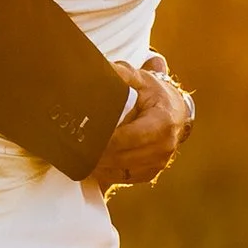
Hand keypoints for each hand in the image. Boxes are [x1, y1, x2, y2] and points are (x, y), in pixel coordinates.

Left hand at [87, 51, 194, 191]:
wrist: (175, 113)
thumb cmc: (155, 94)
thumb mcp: (141, 78)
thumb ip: (122, 74)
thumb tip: (101, 70)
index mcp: (162, 123)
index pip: (129, 137)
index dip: (106, 140)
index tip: (83, 136)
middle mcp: (164, 148)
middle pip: (121, 157)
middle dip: (96, 154)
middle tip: (72, 148)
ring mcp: (158, 164)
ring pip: (120, 171)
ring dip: (97, 165)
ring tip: (75, 155)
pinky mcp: (149, 174)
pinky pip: (122, 177)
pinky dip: (105, 171)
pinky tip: (89, 162)